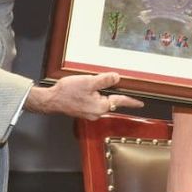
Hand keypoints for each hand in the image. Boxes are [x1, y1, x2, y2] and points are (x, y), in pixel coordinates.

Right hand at [25, 71, 141, 119]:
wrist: (50, 100)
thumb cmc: (67, 92)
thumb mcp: (89, 82)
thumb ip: (105, 80)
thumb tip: (117, 78)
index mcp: (100, 107)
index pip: (120, 102)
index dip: (131, 101)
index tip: (140, 104)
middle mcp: (96, 113)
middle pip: (111, 101)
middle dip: (114, 94)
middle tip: (116, 84)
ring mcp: (89, 113)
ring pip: (102, 102)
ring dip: (103, 93)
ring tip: (96, 84)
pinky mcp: (83, 111)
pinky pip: (94, 102)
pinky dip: (95, 96)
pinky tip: (90, 89)